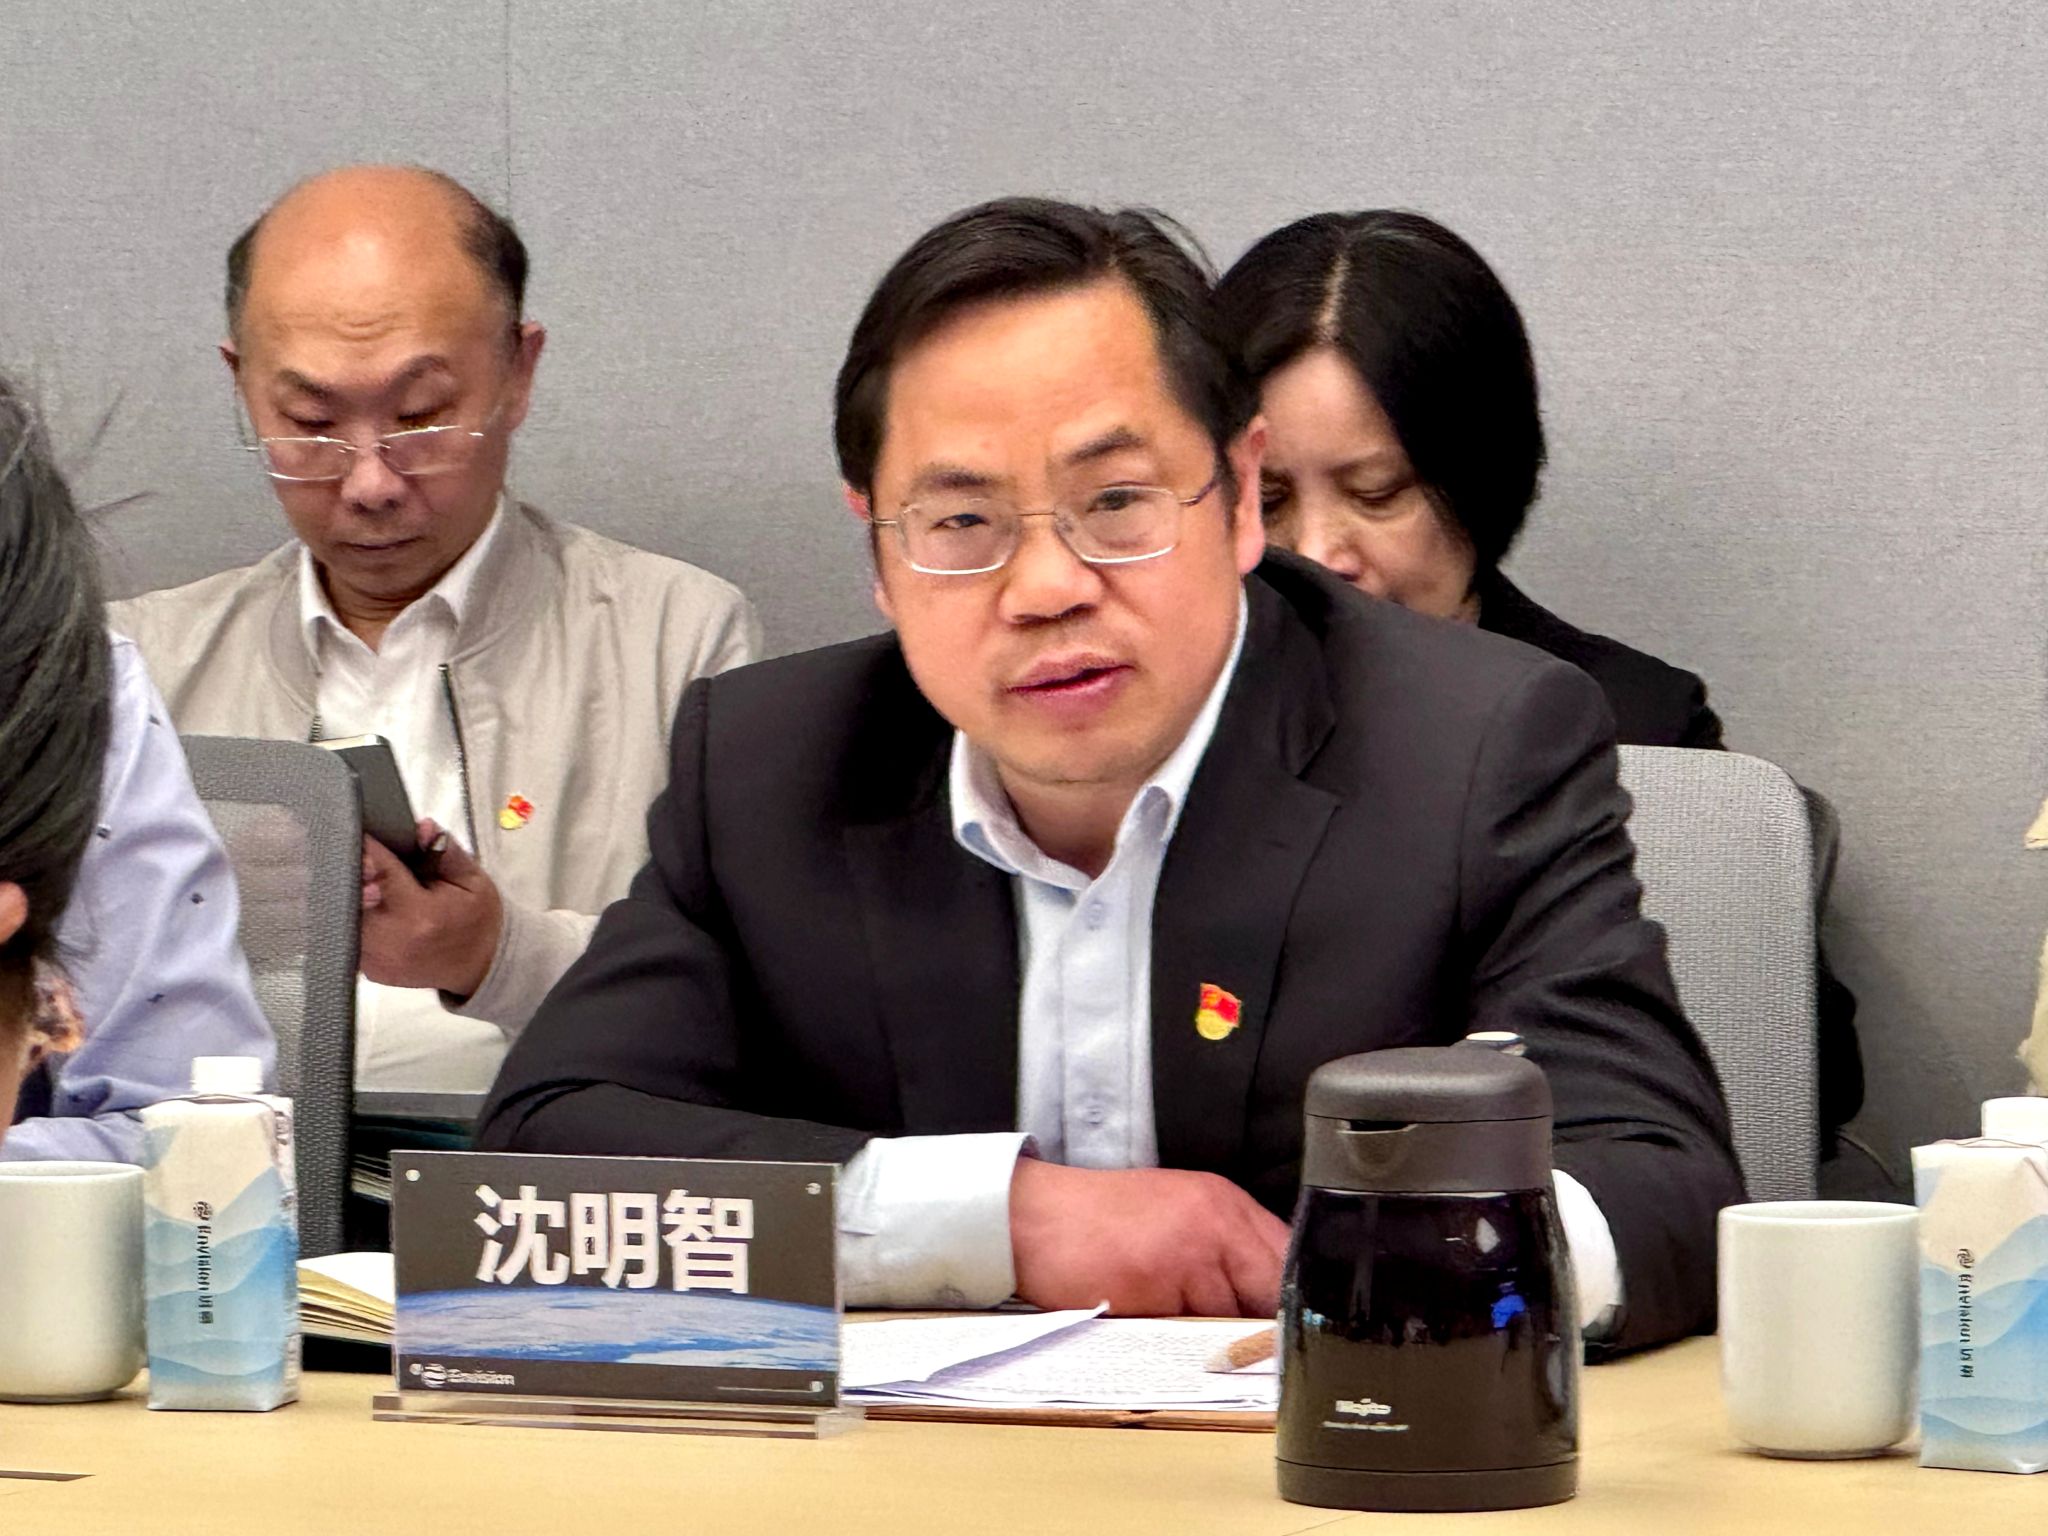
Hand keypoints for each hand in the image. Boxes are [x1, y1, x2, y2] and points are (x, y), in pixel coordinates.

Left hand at [359, 819, 503, 999]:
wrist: (477, 966)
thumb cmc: (476, 919)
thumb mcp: (472, 881)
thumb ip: (447, 853)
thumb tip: (423, 827)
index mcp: (420, 915)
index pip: (382, 872)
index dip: (368, 849)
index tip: (359, 830)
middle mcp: (391, 940)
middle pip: (353, 896)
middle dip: (352, 873)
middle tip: (354, 854)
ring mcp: (377, 960)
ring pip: (343, 917)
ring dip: (348, 894)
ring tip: (358, 878)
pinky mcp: (369, 970)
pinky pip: (349, 935)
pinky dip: (353, 916)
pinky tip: (367, 904)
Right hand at [1008, 1159, 1289, 1317]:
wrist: (1032, 1215)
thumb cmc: (1099, 1220)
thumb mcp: (1176, 1215)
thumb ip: (1225, 1251)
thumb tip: (1266, 1310)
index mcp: (1224, 1204)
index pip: (1287, 1262)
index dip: (1287, 1305)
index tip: (1280, 1333)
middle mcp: (1214, 1222)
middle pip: (1268, 1295)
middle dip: (1253, 1327)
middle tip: (1230, 1343)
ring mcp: (1186, 1252)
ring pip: (1227, 1321)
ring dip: (1206, 1337)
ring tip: (1164, 1318)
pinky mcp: (1154, 1283)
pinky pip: (1184, 1334)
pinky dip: (1170, 1341)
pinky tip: (1143, 1318)